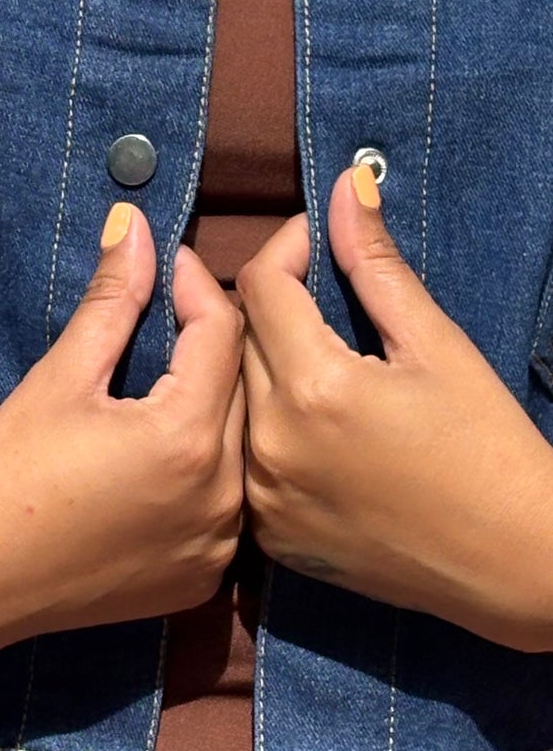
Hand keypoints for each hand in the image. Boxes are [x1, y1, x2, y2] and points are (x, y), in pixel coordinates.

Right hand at [0, 203, 245, 667]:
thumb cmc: (3, 472)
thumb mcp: (59, 377)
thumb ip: (112, 300)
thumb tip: (137, 225)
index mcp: (188, 436)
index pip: (220, 332)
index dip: (193, 285)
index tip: (164, 264)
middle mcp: (222, 496)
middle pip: (239, 389)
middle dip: (208, 342)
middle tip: (168, 311)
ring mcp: (216, 547)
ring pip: (237, 450)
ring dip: (212, 408)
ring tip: (167, 379)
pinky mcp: (200, 581)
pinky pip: (222, 508)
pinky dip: (203, 474)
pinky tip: (160, 458)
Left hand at [238, 164, 552, 651]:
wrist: (513, 563)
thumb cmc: (488, 447)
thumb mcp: (438, 346)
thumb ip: (378, 266)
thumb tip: (345, 186)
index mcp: (314, 387)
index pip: (263, 285)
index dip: (287, 248)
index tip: (318, 239)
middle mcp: (271, 442)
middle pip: (242, 341)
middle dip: (275, 304)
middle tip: (321, 295)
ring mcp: (264, 495)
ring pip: (237, 400)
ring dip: (266, 366)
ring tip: (319, 356)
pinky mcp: (271, 534)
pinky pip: (248, 459)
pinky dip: (269, 430)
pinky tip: (314, 425)